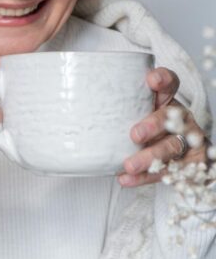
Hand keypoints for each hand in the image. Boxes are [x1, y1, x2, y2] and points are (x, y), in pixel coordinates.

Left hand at [119, 67, 208, 186]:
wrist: (173, 157)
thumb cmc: (142, 127)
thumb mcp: (130, 114)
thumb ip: (113, 107)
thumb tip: (70, 107)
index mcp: (166, 101)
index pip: (169, 84)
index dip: (163, 79)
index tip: (152, 79)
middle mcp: (178, 119)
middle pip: (170, 118)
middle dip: (153, 125)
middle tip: (135, 135)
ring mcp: (185, 141)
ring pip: (171, 147)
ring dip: (149, 157)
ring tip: (129, 165)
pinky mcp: (188, 163)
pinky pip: (168, 172)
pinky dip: (145, 177)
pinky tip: (127, 179)